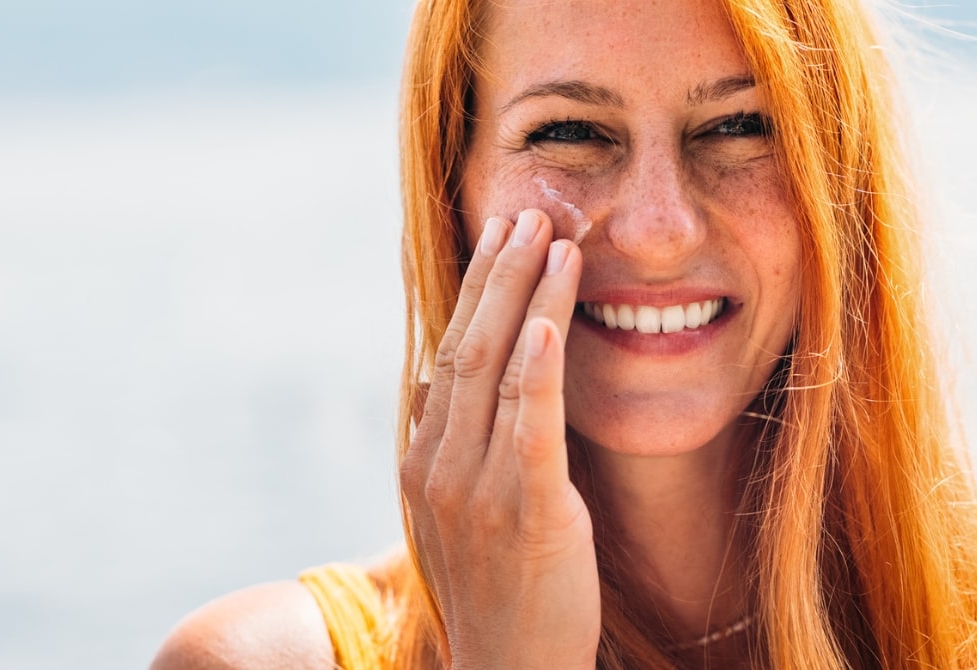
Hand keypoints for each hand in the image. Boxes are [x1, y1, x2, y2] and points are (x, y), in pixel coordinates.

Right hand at [400, 208, 598, 668]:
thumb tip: (454, 380)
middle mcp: (439, 465)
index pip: (446, 354)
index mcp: (423, 460)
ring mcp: (477, 488)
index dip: (472, 289)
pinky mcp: (528, 511)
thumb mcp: (463, 511)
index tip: (497, 236)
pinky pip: (530, 425)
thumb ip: (460, 445)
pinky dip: (538, 366)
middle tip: (525, 212)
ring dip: (524, 296)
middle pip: (464, 346)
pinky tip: (552, 320)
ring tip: (552, 237)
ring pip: (495, 369)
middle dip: (496, 273)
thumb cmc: (501, 589)